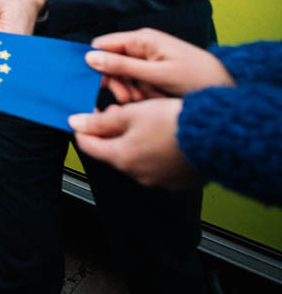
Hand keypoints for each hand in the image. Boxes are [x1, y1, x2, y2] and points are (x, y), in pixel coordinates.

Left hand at [70, 98, 202, 190]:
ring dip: (133, 141)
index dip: (83, 129)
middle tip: (119, 111)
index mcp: (122, 158)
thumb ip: (100, 121)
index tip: (86, 116)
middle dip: (111, 132)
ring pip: (135, 159)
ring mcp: (159, 181)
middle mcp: (138, 175)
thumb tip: (75, 123)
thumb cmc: (176, 122)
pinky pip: (157, 166)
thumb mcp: (132, 114)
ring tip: (145, 120)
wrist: (218, 137)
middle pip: (112, 152)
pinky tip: (164, 136)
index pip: (88, 146)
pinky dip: (154, 151)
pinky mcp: (178, 182)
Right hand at [84, 28, 234, 102]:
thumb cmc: (198, 77)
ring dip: (130, 90)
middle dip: (117, 82)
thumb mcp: (157, 74)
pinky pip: (137, 82)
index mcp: (142, 39)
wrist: (228, 87)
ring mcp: (149, 59)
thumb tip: (91, 58)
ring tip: (146, 100)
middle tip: (127, 99)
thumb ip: (122, 66)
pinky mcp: (155, 71)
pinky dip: (141, 93)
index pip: (102, 46)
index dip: (97, 65)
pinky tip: (153, 99)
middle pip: (111, 63)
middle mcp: (143, 46)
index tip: (99, 84)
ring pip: (123, 75)